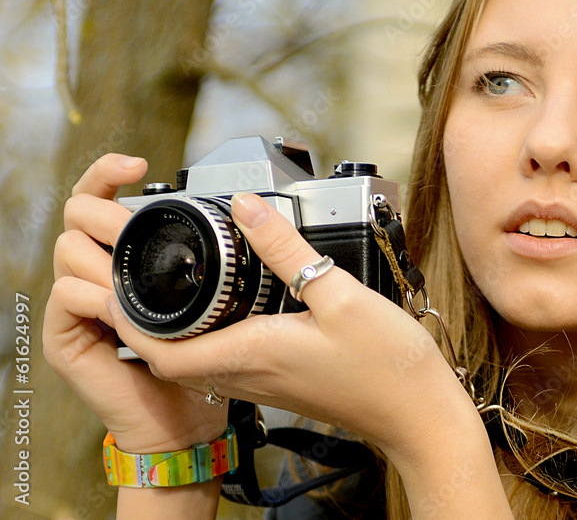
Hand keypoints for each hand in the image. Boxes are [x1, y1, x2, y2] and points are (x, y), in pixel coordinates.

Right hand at [43, 154, 227, 452]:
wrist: (185, 417)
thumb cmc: (200, 358)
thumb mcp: (211, 294)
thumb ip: (212, 257)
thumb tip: (243, 209)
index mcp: (125, 257)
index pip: (100, 199)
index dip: (108, 172)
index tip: (140, 163)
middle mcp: (95, 272)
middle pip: (75, 213)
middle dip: (107, 211)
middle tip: (135, 226)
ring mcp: (77, 303)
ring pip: (67, 249)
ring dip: (104, 254)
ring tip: (137, 272)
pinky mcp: (65, 336)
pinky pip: (66, 294)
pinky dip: (96, 295)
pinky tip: (123, 304)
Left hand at [111, 191, 476, 458]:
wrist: (418, 414)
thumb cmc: (386, 364)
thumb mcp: (338, 293)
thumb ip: (287, 249)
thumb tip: (247, 207)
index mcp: (252, 353)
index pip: (162, 350)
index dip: (128, 321)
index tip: (113, 284)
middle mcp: (250, 374)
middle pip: (172, 356)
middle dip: (142, 321)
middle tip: (135, 277)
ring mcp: (265, 383)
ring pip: (197, 361)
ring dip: (174, 331)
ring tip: (171, 288)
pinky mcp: (282, 383)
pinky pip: (227, 363)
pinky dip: (209, 338)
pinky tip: (228, 311)